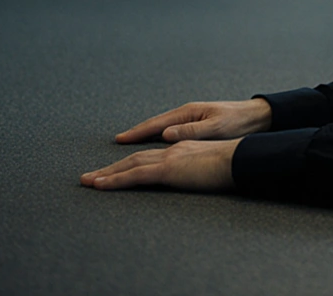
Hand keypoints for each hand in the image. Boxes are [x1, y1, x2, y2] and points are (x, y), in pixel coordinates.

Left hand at [81, 139, 240, 192]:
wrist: (243, 159)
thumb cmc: (237, 164)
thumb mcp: (215, 166)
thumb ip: (201, 170)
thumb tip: (197, 178)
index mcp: (185, 149)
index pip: (153, 156)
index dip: (133, 162)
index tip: (120, 170)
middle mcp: (173, 149)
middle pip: (135, 158)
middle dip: (112, 167)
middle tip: (92, 176)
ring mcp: (169, 158)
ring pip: (130, 164)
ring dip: (107, 173)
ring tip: (88, 181)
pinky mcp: (167, 169)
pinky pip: (134, 176)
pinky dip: (114, 180)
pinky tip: (99, 185)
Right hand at [114, 99, 272, 143]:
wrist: (257, 116)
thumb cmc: (239, 122)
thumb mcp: (216, 127)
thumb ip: (192, 131)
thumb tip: (165, 135)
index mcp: (189, 113)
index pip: (157, 124)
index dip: (138, 133)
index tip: (121, 139)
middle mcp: (187, 113)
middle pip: (155, 124)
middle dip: (136, 133)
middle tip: (118, 141)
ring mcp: (191, 118)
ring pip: (162, 126)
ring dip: (146, 134)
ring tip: (130, 142)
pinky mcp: (197, 123)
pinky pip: (172, 129)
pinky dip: (159, 135)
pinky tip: (156, 141)